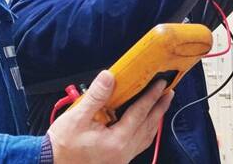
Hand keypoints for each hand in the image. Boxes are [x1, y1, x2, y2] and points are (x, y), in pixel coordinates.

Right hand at [47, 70, 172, 163]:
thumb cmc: (63, 143)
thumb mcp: (77, 117)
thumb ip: (96, 96)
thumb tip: (109, 76)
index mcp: (117, 141)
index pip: (140, 113)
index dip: (151, 96)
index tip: (160, 83)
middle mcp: (124, 151)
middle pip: (148, 126)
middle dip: (160, 107)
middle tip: (169, 91)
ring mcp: (122, 158)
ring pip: (146, 137)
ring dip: (155, 119)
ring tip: (161, 105)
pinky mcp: (117, 160)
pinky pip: (139, 144)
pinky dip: (146, 131)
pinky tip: (145, 124)